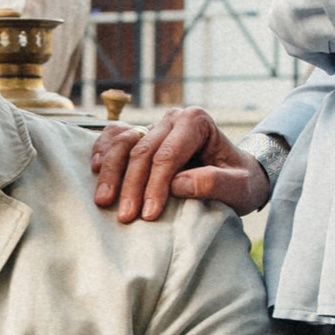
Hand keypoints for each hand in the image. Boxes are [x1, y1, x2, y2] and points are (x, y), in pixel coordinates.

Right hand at [91, 105, 270, 225]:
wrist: (235, 175)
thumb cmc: (239, 181)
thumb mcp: (239, 187)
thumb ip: (214, 183)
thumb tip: (176, 184)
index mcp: (196, 121)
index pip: (168, 155)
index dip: (155, 185)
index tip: (148, 214)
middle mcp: (172, 118)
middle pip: (142, 150)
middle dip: (131, 185)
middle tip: (125, 216)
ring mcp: (154, 125)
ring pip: (123, 142)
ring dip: (110, 171)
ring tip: (104, 200)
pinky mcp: (141, 135)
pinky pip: (114, 137)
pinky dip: (103, 151)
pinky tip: (95, 169)